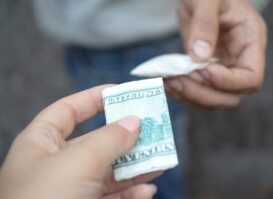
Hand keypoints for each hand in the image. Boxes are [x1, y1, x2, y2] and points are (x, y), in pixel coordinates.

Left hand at [0, 86, 159, 198]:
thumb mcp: (79, 161)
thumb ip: (109, 138)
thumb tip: (134, 121)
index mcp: (41, 144)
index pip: (67, 111)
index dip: (92, 99)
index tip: (119, 92)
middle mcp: (55, 165)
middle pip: (96, 141)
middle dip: (125, 136)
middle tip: (151, 128)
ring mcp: (70, 190)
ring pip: (109, 171)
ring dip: (135, 166)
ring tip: (159, 159)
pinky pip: (111, 197)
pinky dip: (130, 193)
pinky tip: (147, 190)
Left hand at [165, 0, 266, 108]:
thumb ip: (205, 24)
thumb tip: (200, 57)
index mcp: (250, 42)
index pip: (250, 78)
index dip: (227, 82)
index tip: (202, 69)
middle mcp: (239, 60)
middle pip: (231, 96)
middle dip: (203, 94)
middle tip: (176, 80)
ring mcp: (222, 69)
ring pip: (213, 99)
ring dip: (190, 96)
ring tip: (168, 82)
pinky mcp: (205, 72)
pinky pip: (198, 92)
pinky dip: (183, 93)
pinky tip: (167, 82)